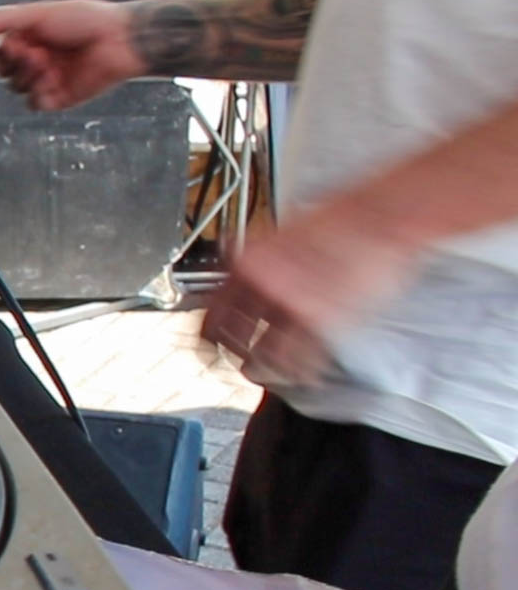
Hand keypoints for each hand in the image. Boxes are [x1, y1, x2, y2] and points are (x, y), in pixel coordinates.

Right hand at [0, 0, 147, 110]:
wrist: (120, 40)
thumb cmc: (84, 20)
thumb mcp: (40, 13)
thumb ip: (4, 19)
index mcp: (30, 38)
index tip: (8, 44)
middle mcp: (36, 59)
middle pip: (3, 72)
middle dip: (13, 63)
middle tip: (32, 52)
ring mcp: (46, 80)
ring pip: (16, 88)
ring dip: (28, 76)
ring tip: (48, 63)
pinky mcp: (59, 98)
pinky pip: (35, 103)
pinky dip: (39, 94)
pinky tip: (53, 81)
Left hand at [200, 196, 426, 385]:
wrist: (379, 214)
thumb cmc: (341, 219)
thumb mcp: (283, 234)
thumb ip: (260, 261)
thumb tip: (244, 277)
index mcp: (247, 264)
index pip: (211, 315)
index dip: (209, 338)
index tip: (210, 346)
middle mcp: (262, 286)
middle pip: (232, 340)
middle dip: (235, 356)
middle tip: (240, 362)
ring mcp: (290, 305)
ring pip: (262, 357)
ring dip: (265, 370)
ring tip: (268, 374)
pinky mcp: (321, 320)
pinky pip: (299, 361)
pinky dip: (299, 373)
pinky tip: (303, 375)